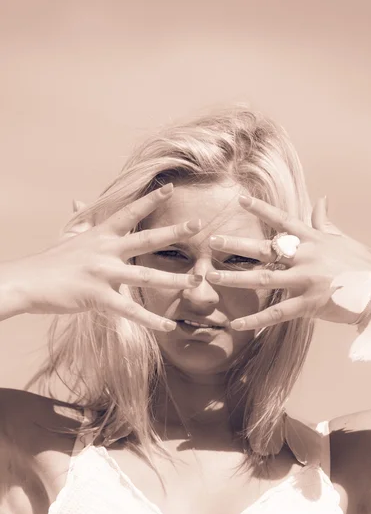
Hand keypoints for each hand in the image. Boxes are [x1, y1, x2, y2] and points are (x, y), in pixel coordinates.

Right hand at [9, 184, 202, 330]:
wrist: (29, 282)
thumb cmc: (52, 261)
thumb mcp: (69, 236)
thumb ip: (81, 219)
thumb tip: (79, 200)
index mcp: (101, 234)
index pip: (129, 213)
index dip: (150, 200)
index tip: (170, 188)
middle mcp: (106, 250)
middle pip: (146, 239)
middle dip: (174, 232)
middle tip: (198, 224)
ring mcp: (103, 273)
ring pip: (146, 276)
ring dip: (174, 279)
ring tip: (197, 281)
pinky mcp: (98, 297)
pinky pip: (130, 311)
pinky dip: (151, 320)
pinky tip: (169, 326)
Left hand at [206, 195, 370, 329]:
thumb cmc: (361, 263)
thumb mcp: (341, 239)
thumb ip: (324, 222)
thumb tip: (321, 200)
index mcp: (312, 239)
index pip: (282, 220)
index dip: (260, 208)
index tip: (238, 199)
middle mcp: (306, 256)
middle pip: (265, 248)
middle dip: (237, 244)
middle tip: (212, 242)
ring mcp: (306, 280)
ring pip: (263, 279)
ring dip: (235, 279)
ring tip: (211, 278)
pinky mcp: (309, 304)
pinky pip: (276, 313)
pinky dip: (255, 320)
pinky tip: (235, 324)